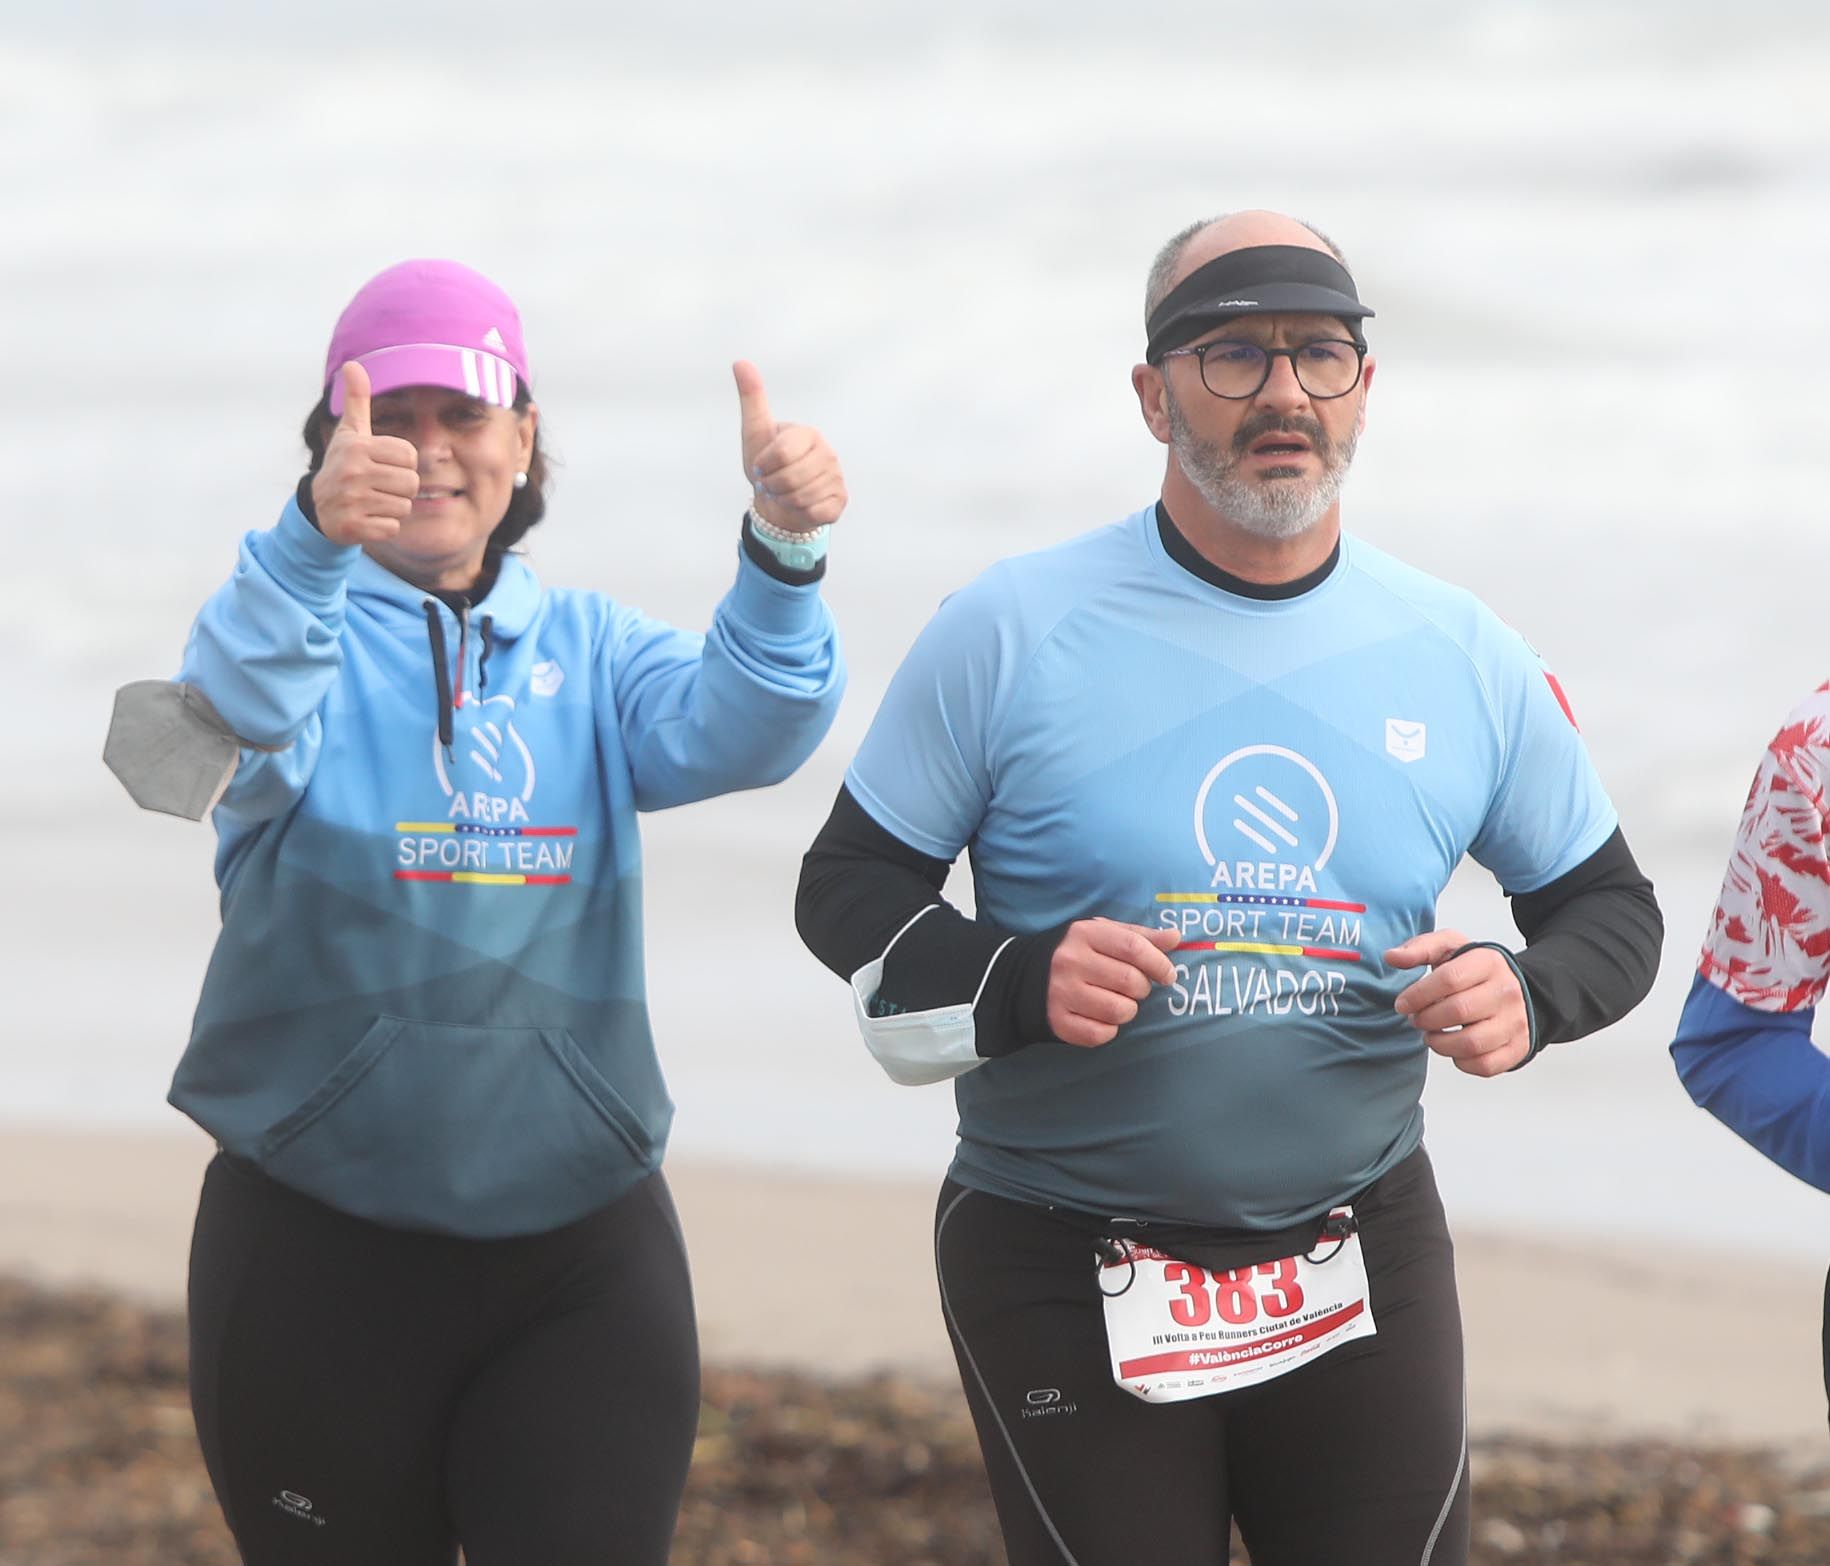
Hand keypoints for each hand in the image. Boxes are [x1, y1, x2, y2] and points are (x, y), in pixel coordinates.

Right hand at [310, 362, 419, 545]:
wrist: (317, 509)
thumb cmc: (342, 465)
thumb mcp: (349, 433)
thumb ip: (356, 400)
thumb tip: (352, 364)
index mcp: (357, 448)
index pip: (410, 456)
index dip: (402, 463)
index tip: (382, 464)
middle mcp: (352, 473)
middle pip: (411, 483)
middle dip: (400, 487)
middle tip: (378, 485)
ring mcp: (352, 502)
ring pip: (403, 507)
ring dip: (392, 507)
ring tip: (372, 500)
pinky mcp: (354, 528)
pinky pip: (392, 528)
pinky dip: (383, 526)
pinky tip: (366, 518)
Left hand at [734, 360, 846, 532]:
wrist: (778, 500)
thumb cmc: (766, 464)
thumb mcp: (755, 432)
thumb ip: (752, 399)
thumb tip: (740, 362)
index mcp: (808, 434)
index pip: (781, 454)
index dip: (764, 466)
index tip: (761, 466)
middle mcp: (828, 453)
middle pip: (790, 478)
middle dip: (772, 486)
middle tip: (771, 483)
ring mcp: (836, 477)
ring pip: (802, 497)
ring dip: (784, 500)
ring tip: (783, 493)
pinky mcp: (840, 501)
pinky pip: (815, 512)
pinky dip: (800, 513)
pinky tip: (800, 505)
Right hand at [1048, 919, 1180, 1047]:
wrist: (1022, 976)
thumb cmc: (1075, 953)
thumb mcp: (1103, 934)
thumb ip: (1139, 936)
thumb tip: (1176, 937)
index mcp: (1084, 935)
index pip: (1133, 947)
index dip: (1158, 963)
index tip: (1168, 974)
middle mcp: (1070, 962)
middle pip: (1130, 981)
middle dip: (1142, 988)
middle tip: (1136, 988)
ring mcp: (1062, 993)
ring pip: (1118, 1011)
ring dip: (1128, 1010)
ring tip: (1118, 1002)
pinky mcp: (1057, 1021)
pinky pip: (1100, 1034)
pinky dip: (1109, 1030)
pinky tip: (1102, 1017)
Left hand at [1386, 929, 1529, 1076]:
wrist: (1513, 989)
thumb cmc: (1473, 971)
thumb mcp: (1449, 948)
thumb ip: (1419, 948)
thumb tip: (1391, 956)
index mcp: (1488, 962)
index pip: (1449, 978)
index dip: (1418, 995)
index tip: (1402, 1003)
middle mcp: (1507, 991)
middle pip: (1458, 1011)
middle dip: (1426, 1019)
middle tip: (1416, 1019)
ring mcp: (1515, 1021)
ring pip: (1471, 1043)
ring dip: (1440, 1043)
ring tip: (1431, 1035)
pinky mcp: (1518, 1047)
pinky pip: (1484, 1065)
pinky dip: (1461, 1062)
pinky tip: (1452, 1048)